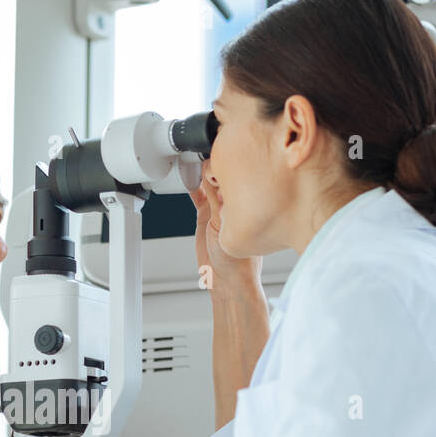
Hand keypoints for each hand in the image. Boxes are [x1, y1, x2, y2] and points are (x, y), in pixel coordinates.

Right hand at [190, 162, 262, 293]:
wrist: (226, 279)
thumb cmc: (238, 260)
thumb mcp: (225, 226)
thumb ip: (217, 203)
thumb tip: (212, 179)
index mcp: (246, 203)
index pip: (235, 176)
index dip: (226, 165)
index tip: (217, 157)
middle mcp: (233, 204)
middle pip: (222, 176)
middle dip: (214, 167)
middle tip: (203, 160)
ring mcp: (219, 208)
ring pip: (208, 184)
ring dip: (201, 175)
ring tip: (194, 166)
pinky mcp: (206, 216)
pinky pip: (199, 196)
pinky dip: (193, 187)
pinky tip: (189, 178)